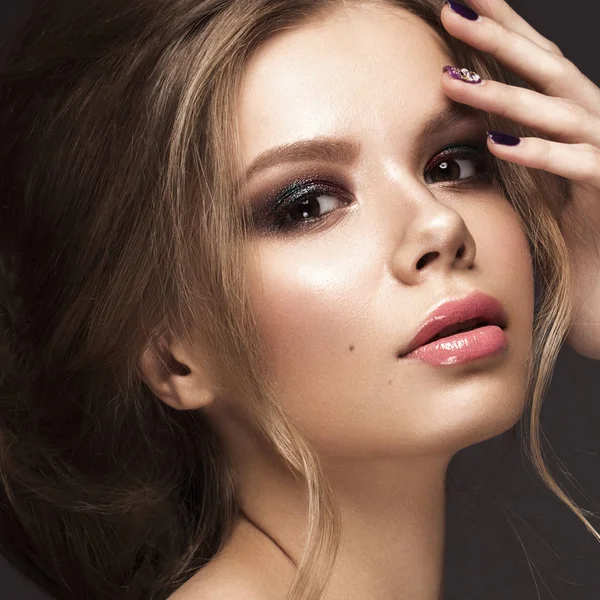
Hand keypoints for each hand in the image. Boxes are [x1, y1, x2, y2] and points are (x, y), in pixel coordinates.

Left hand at [439, 0, 599, 359]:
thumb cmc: (569, 215)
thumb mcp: (536, 164)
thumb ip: (514, 133)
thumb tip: (471, 111)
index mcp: (570, 112)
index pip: (533, 59)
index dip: (501, 26)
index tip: (460, 0)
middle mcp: (591, 120)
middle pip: (545, 67)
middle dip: (500, 37)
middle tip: (454, 10)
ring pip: (554, 111)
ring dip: (503, 94)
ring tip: (453, 81)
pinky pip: (570, 163)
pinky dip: (534, 151)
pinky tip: (496, 142)